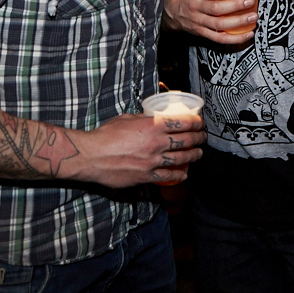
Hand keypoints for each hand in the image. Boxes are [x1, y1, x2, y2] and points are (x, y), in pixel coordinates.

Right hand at [72, 112, 204, 187]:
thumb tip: (152, 117)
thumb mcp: (127, 119)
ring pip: (181, 158)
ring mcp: (152, 161)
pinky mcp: (146, 176)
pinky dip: (179, 175)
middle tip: (203, 137)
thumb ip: (143, 118)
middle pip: (186, 140)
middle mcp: (156, 143)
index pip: (183, 122)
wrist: (90, 156)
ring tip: (199, 153)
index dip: (196, 122)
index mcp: (152, 125)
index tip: (200, 122)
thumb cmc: (105, 135)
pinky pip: (167, 176)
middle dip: (199, 138)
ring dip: (194, 156)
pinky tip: (184, 174)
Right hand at [164, 0, 256, 43]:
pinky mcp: (202, 33)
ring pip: (219, 25)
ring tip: (253, 16)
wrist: (171, 11)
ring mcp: (198, 22)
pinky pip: (219, 38)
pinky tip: (248, 34)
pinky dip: (235, 38)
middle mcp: (195, 7)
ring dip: (238, 22)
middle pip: (215, 9)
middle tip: (250, 1)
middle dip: (235, 5)